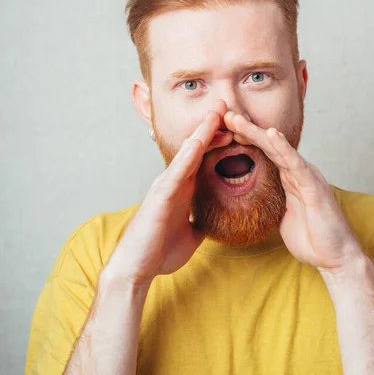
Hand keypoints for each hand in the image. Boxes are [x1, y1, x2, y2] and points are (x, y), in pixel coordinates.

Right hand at [101, 103, 227, 288]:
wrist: (136, 269)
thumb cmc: (159, 250)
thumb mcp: (191, 234)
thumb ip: (202, 221)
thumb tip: (217, 221)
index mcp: (183, 188)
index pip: (203, 157)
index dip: (217, 140)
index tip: (235, 126)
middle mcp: (174, 181)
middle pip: (196, 147)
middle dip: (211, 126)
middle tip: (227, 105)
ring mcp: (166, 185)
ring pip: (187, 152)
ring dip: (202, 131)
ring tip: (217, 112)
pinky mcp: (160, 196)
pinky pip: (177, 171)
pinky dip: (188, 155)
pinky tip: (199, 141)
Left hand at [223, 111, 364, 274]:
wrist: (336, 258)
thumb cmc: (312, 238)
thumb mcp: (281, 217)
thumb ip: (270, 203)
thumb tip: (250, 203)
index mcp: (289, 178)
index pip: (263, 152)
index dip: (243, 139)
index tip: (221, 128)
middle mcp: (297, 171)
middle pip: (267, 144)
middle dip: (244, 129)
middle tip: (224, 114)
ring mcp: (306, 176)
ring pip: (277, 148)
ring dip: (256, 132)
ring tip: (236, 119)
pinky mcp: (313, 186)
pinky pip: (295, 163)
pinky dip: (284, 148)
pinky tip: (272, 134)